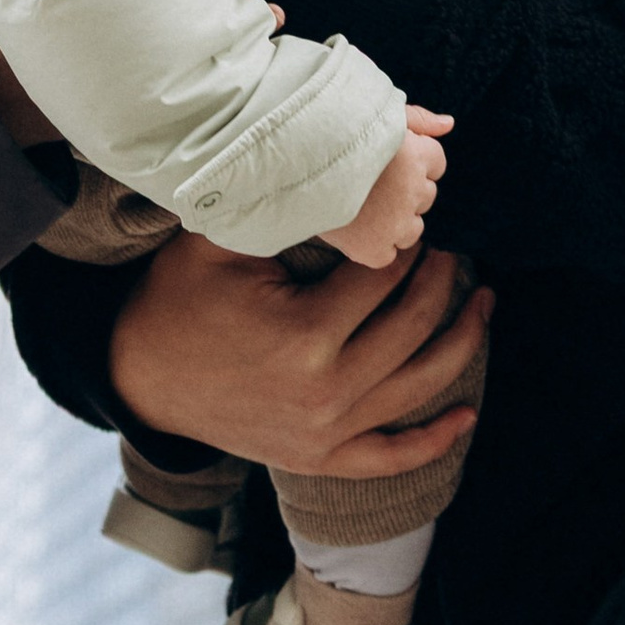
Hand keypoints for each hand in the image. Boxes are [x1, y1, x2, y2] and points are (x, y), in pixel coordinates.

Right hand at [108, 229, 490, 478]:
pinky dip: (434, 441)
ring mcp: (325, 434)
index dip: (406, 238)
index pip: (383, 275)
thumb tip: (343, 166)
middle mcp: (325, 392)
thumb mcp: (220, 238)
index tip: (417, 211)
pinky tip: (467, 416)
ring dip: (462, 342)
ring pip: (418, 386)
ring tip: (483, 301)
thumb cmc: (180, 295)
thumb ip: (282, 205)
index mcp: (304, 335)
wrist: (141, 375)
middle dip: (442, 279)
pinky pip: (391, 457)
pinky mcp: (319, 459)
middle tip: (452, 247)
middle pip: (412, 326)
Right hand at [326, 111, 450, 267]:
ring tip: (362, 202)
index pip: (437, 162)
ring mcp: (393, 223)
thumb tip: (450, 123)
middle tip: (370, 178)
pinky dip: (376, 245)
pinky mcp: (372, 249)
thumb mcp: (378, 111)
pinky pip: (389, 254)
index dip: (413, 157)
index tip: (387, 156)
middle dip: (405, 188)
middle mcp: (410, 190)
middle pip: (426, 195)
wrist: (289, 158)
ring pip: (413, 228)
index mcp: (416, 153)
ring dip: (396, 220)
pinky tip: (356, 225)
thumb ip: (418, 117)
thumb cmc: (335, 129)